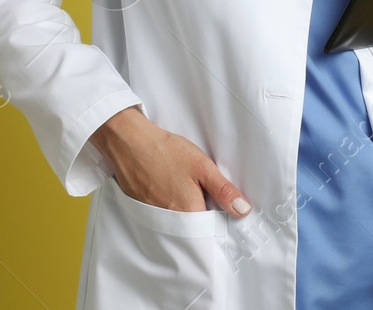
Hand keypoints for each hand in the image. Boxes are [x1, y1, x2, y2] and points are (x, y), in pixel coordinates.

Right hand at [89, 106, 251, 216]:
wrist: (130, 143)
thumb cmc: (166, 152)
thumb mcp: (202, 167)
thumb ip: (223, 191)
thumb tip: (243, 211)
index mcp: (188, 213)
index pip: (210, 230)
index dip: (217, 219)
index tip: (220, 207)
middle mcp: (170, 222)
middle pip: (192, 228)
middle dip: (200, 215)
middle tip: (199, 192)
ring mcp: (153, 217)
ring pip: (176, 222)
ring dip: (183, 211)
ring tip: (182, 188)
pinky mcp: (141, 210)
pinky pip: (161, 217)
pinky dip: (167, 206)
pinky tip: (167, 188)